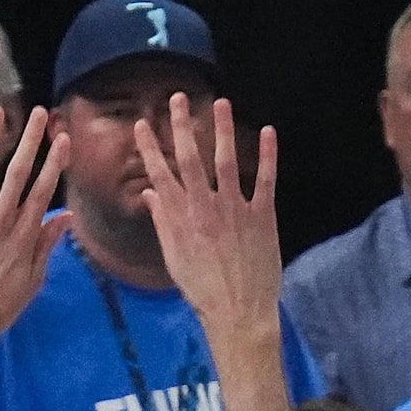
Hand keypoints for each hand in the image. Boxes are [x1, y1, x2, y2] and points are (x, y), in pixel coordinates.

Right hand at [134, 93, 281, 329]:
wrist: (238, 312)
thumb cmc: (202, 289)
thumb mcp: (173, 258)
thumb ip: (163, 222)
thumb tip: (150, 194)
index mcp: (181, 219)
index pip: (160, 174)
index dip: (150, 147)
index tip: (141, 124)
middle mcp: (205, 207)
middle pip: (190, 159)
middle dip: (182, 126)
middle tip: (177, 98)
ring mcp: (235, 209)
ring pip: (226, 160)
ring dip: (223, 129)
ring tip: (220, 102)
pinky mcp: (262, 215)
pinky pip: (266, 179)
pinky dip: (268, 154)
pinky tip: (268, 131)